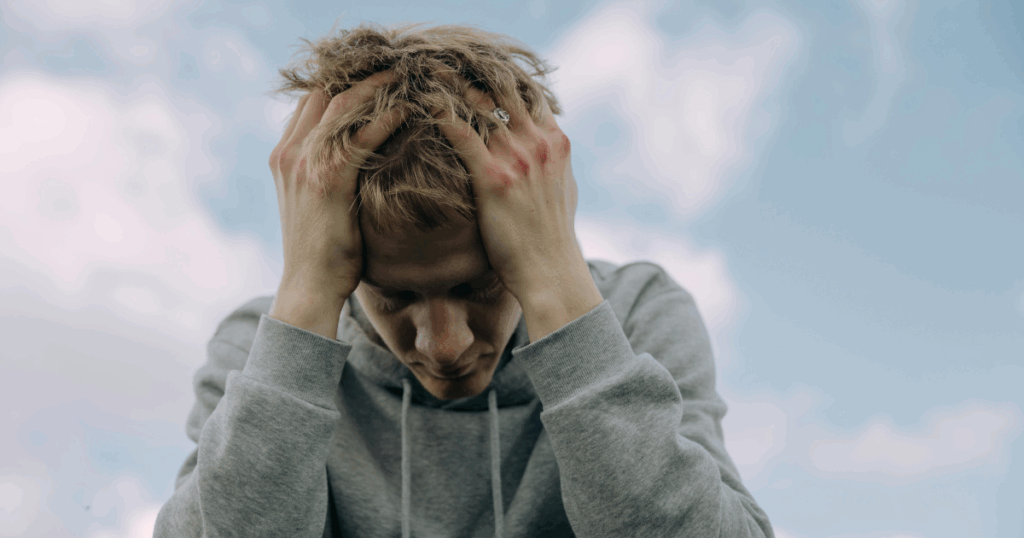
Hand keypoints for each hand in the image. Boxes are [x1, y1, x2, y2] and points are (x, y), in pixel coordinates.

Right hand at [268, 71, 407, 315]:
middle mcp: (289, 153)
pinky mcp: (328, 179)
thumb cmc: (323, 252)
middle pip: (323, 91)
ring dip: (376, 86)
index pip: (310, 101)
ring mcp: (305, 164)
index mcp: (283, 155)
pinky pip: (360, 135)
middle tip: (395, 66)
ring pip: (342, 104)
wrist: (309, 287)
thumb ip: (327, 174)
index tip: (373, 74)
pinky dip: (385, 116)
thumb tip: (358, 157)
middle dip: (359, 75)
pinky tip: (407, 107)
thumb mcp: (317, 204)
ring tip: (406, 75)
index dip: (340, 82)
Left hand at [433, 79, 583, 302]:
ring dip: (448, 84)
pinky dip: (438, 112)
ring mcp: (517, 157)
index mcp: (555, 141)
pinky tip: (418, 104)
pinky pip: (459, 131)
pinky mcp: (493, 176)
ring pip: (478, 101)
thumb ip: (553, 162)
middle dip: (470, 70)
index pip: (527, 91)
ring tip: (422, 72)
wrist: (550, 272)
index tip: (472, 65)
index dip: (499, 75)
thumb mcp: (565, 190)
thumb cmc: (551, 237)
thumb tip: (546, 146)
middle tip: (440, 59)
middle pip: (502, 87)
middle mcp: (538, 141)